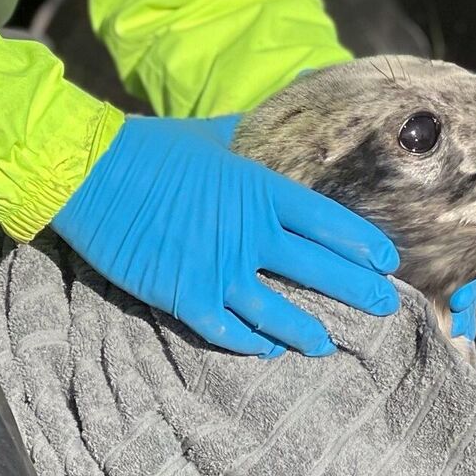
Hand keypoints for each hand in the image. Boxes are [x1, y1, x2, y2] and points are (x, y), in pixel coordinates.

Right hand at [52, 116, 398, 356]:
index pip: (329, 222)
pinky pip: (228, 330)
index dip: (363, 244)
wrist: (87, 171)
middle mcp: (249, 233)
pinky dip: (251, 344)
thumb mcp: (209, 134)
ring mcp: (218, 268)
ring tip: (330, 344)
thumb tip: (271, 122)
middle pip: (319, 269)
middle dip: (358, 291)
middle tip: (386, 307)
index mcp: (260, 190)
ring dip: (308, 331)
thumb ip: (248, 135)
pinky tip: (268, 352)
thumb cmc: (147, 147)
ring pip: (279, 311)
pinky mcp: (184, 295)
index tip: (388, 260)